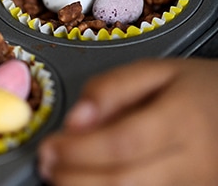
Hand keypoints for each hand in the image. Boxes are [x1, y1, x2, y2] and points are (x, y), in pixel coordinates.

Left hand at [37, 58, 217, 184]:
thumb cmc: (199, 90)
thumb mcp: (158, 71)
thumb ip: (112, 88)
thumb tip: (75, 118)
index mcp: (182, 119)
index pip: (121, 143)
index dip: (77, 150)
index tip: (48, 145)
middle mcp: (192, 161)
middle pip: (122, 181)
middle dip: (73, 177)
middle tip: (46, 164)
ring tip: (60, 174)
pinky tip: (87, 180)